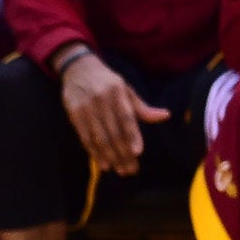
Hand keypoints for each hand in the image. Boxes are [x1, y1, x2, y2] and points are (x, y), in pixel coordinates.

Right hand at [58, 51, 165, 176]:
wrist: (79, 69)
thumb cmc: (108, 82)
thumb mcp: (126, 90)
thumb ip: (142, 108)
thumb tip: (165, 116)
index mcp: (117, 92)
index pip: (126, 117)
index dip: (132, 135)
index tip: (137, 152)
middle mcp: (101, 100)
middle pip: (113, 132)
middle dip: (123, 153)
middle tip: (131, 170)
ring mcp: (86, 108)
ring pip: (99, 138)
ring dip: (110, 156)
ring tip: (120, 170)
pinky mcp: (74, 115)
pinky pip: (85, 138)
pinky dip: (94, 152)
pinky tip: (102, 164)